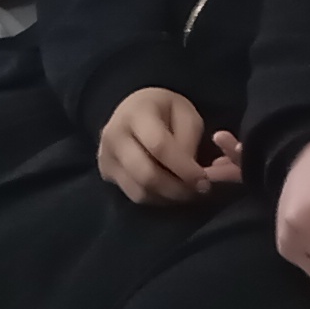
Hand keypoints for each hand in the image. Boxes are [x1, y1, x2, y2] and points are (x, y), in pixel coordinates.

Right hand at [98, 88, 240, 204]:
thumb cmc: (163, 109)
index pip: (159, 146)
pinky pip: (135, 195)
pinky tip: (170, 190)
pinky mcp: (106, 172)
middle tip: (199, 190)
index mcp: (136, 113)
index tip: (204, 179)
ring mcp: (106, 156)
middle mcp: (114, 135)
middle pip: (146, 174)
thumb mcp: (185, 112)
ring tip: (188, 191)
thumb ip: (189, 139)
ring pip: (140, 191)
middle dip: (177, 188)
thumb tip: (190, 172)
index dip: (183, 167)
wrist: (131, 110)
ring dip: (169, 196)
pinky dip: (157, 198)